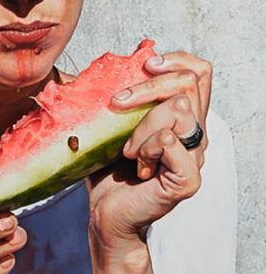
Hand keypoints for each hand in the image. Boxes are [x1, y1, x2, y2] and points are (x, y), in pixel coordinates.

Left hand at [86, 50, 211, 255]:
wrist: (106, 214)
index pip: (200, 72)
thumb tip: (73, 71)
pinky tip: (138, 166)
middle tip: (118, 104)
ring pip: (180, 108)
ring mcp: (195, 156)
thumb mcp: (107, 124)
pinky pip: (170, 141)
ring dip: (143, 124)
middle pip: (188, 83)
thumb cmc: (108, 171)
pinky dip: (146, 148)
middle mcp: (195, 134)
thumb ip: (105, 96)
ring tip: (128, 149)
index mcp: (182, 117)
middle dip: (146, 87)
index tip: (146, 65)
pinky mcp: (188, 178)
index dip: (177, 59)